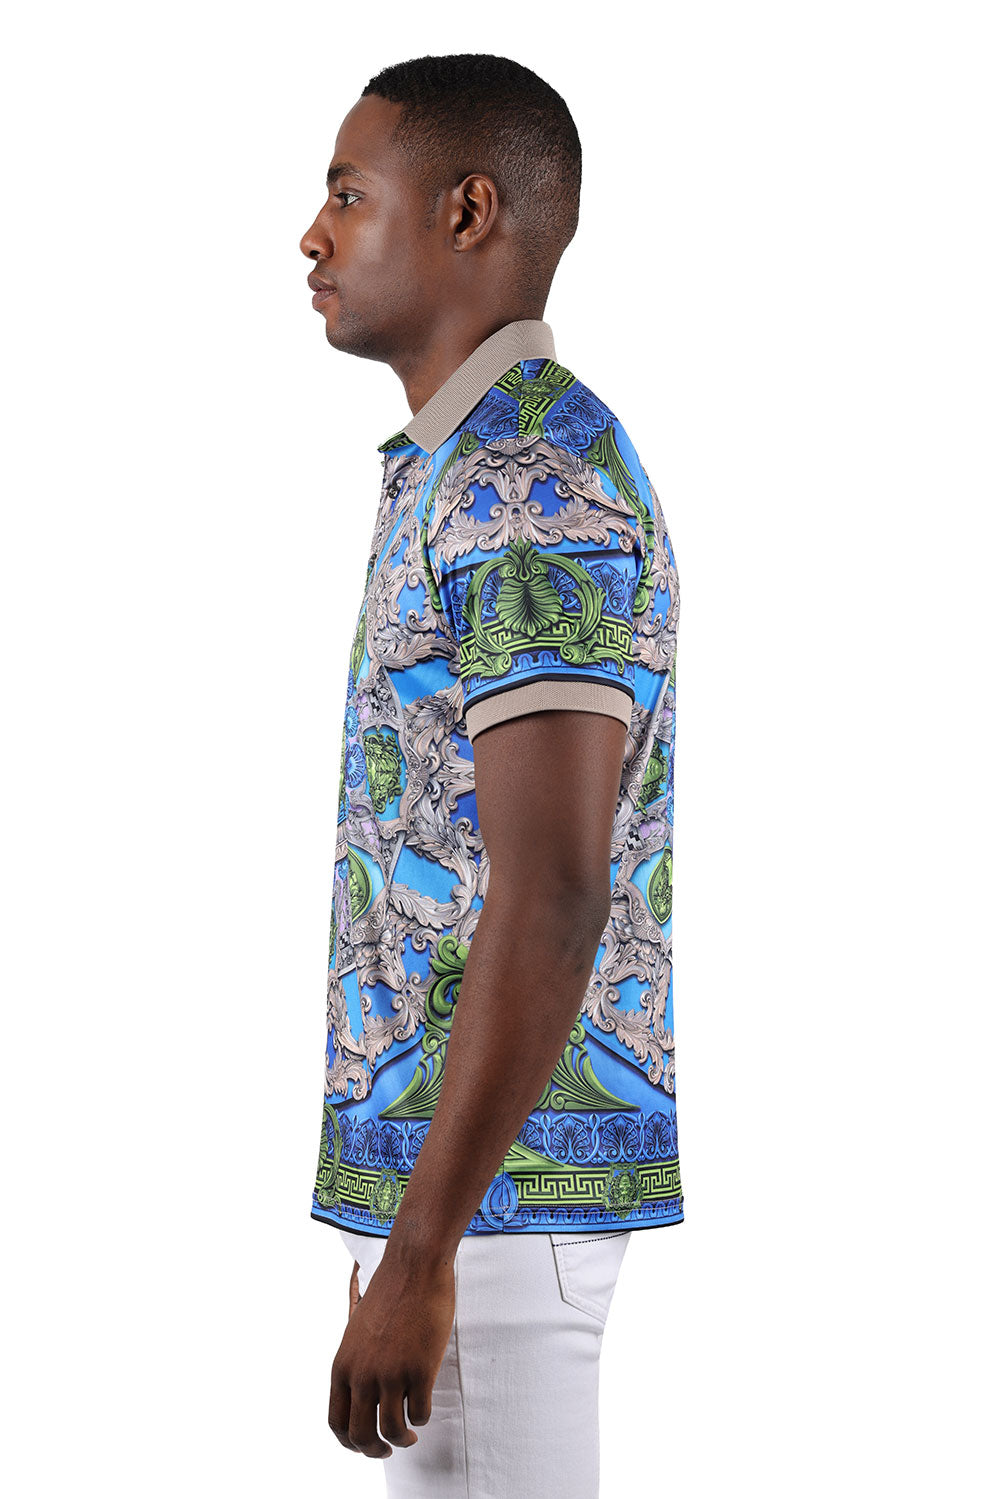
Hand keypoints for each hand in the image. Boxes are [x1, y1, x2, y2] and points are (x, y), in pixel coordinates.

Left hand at [328, 1246, 455, 1458]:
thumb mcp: (358, 1332)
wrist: (413, 1267)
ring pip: (392, 1430)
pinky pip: (420, 1412)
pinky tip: (423, 1407)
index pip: (336, 1421)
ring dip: (402, 1439)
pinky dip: (422, 1417)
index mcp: (343, 1365)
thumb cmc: (390, 1293)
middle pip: (361, 1435)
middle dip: (374, 1450)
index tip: (364, 1446)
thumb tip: (365, 1395)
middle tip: (387, 1450)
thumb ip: (358, 1364)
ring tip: (410, 1435)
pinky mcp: (420, 1369)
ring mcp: (391, 1373)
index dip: (349, 1443)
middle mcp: (362, 1374)